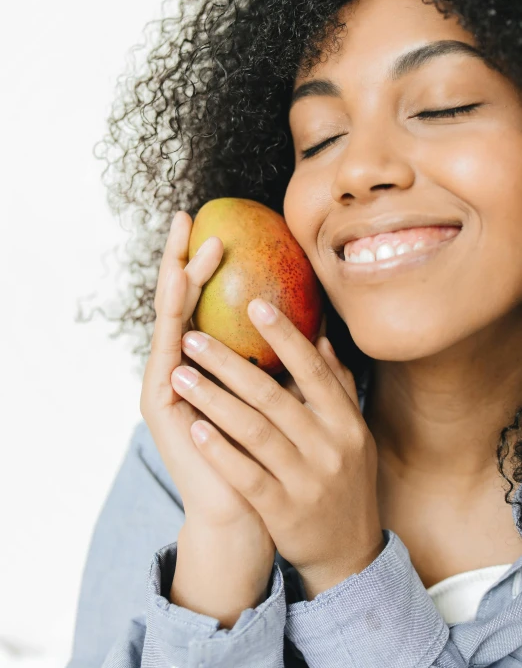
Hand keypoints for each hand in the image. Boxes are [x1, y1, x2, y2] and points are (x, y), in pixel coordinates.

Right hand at [140, 211, 274, 573]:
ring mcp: (165, 383)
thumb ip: (289, 364)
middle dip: (182, 256)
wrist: (245, 511)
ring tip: (191, 247)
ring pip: (168, 319)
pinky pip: (165, 355)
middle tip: (189, 218)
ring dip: (178, 280)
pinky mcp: (159, 405)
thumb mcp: (284, 400)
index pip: (203, 301)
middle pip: (179, 300)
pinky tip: (180, 291)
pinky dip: (174, 323)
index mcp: (206, 363)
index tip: (220, 223)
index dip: (205, 263)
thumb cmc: (268, 455)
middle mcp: (180, 366)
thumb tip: (323, 329)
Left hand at [172, 298, 384, 600]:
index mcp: (345, 421)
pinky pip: (247, 475)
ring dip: (213, 399)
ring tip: (179, 374)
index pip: (312, 370)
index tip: (254, 305)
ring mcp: (307, 480)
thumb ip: (337, 387)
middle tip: (193, 336)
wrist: (348, 552)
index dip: (284, 336)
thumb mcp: (352, 433)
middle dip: (228, 363)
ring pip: (254, 432)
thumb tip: (322, 338)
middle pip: (272, 396)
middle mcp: (330, 447)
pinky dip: (220, 450)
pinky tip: (194, 428)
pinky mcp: (284, 511)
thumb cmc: (343, 480)